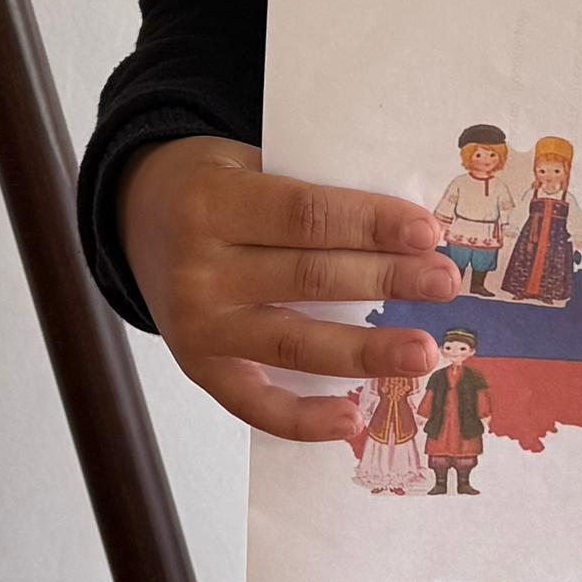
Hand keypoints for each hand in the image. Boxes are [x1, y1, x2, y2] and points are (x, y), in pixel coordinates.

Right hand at [122, 134, 462, 443]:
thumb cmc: (212, 186)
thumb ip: (308, 192)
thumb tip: (404, 234)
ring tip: (423, 352)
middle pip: (310, 278)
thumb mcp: (246, 163)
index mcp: (212, 202)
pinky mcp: (200, 367)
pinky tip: (354, 418)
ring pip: (295, 343)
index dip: (371, 225)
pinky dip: (305, 419)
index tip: (428, 232)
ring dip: (366, 351)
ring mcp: (198, 325)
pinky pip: (257, 404)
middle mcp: (199, 269)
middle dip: (387, 280)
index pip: (306, 216)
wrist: (137, 217)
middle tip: (444, 283)